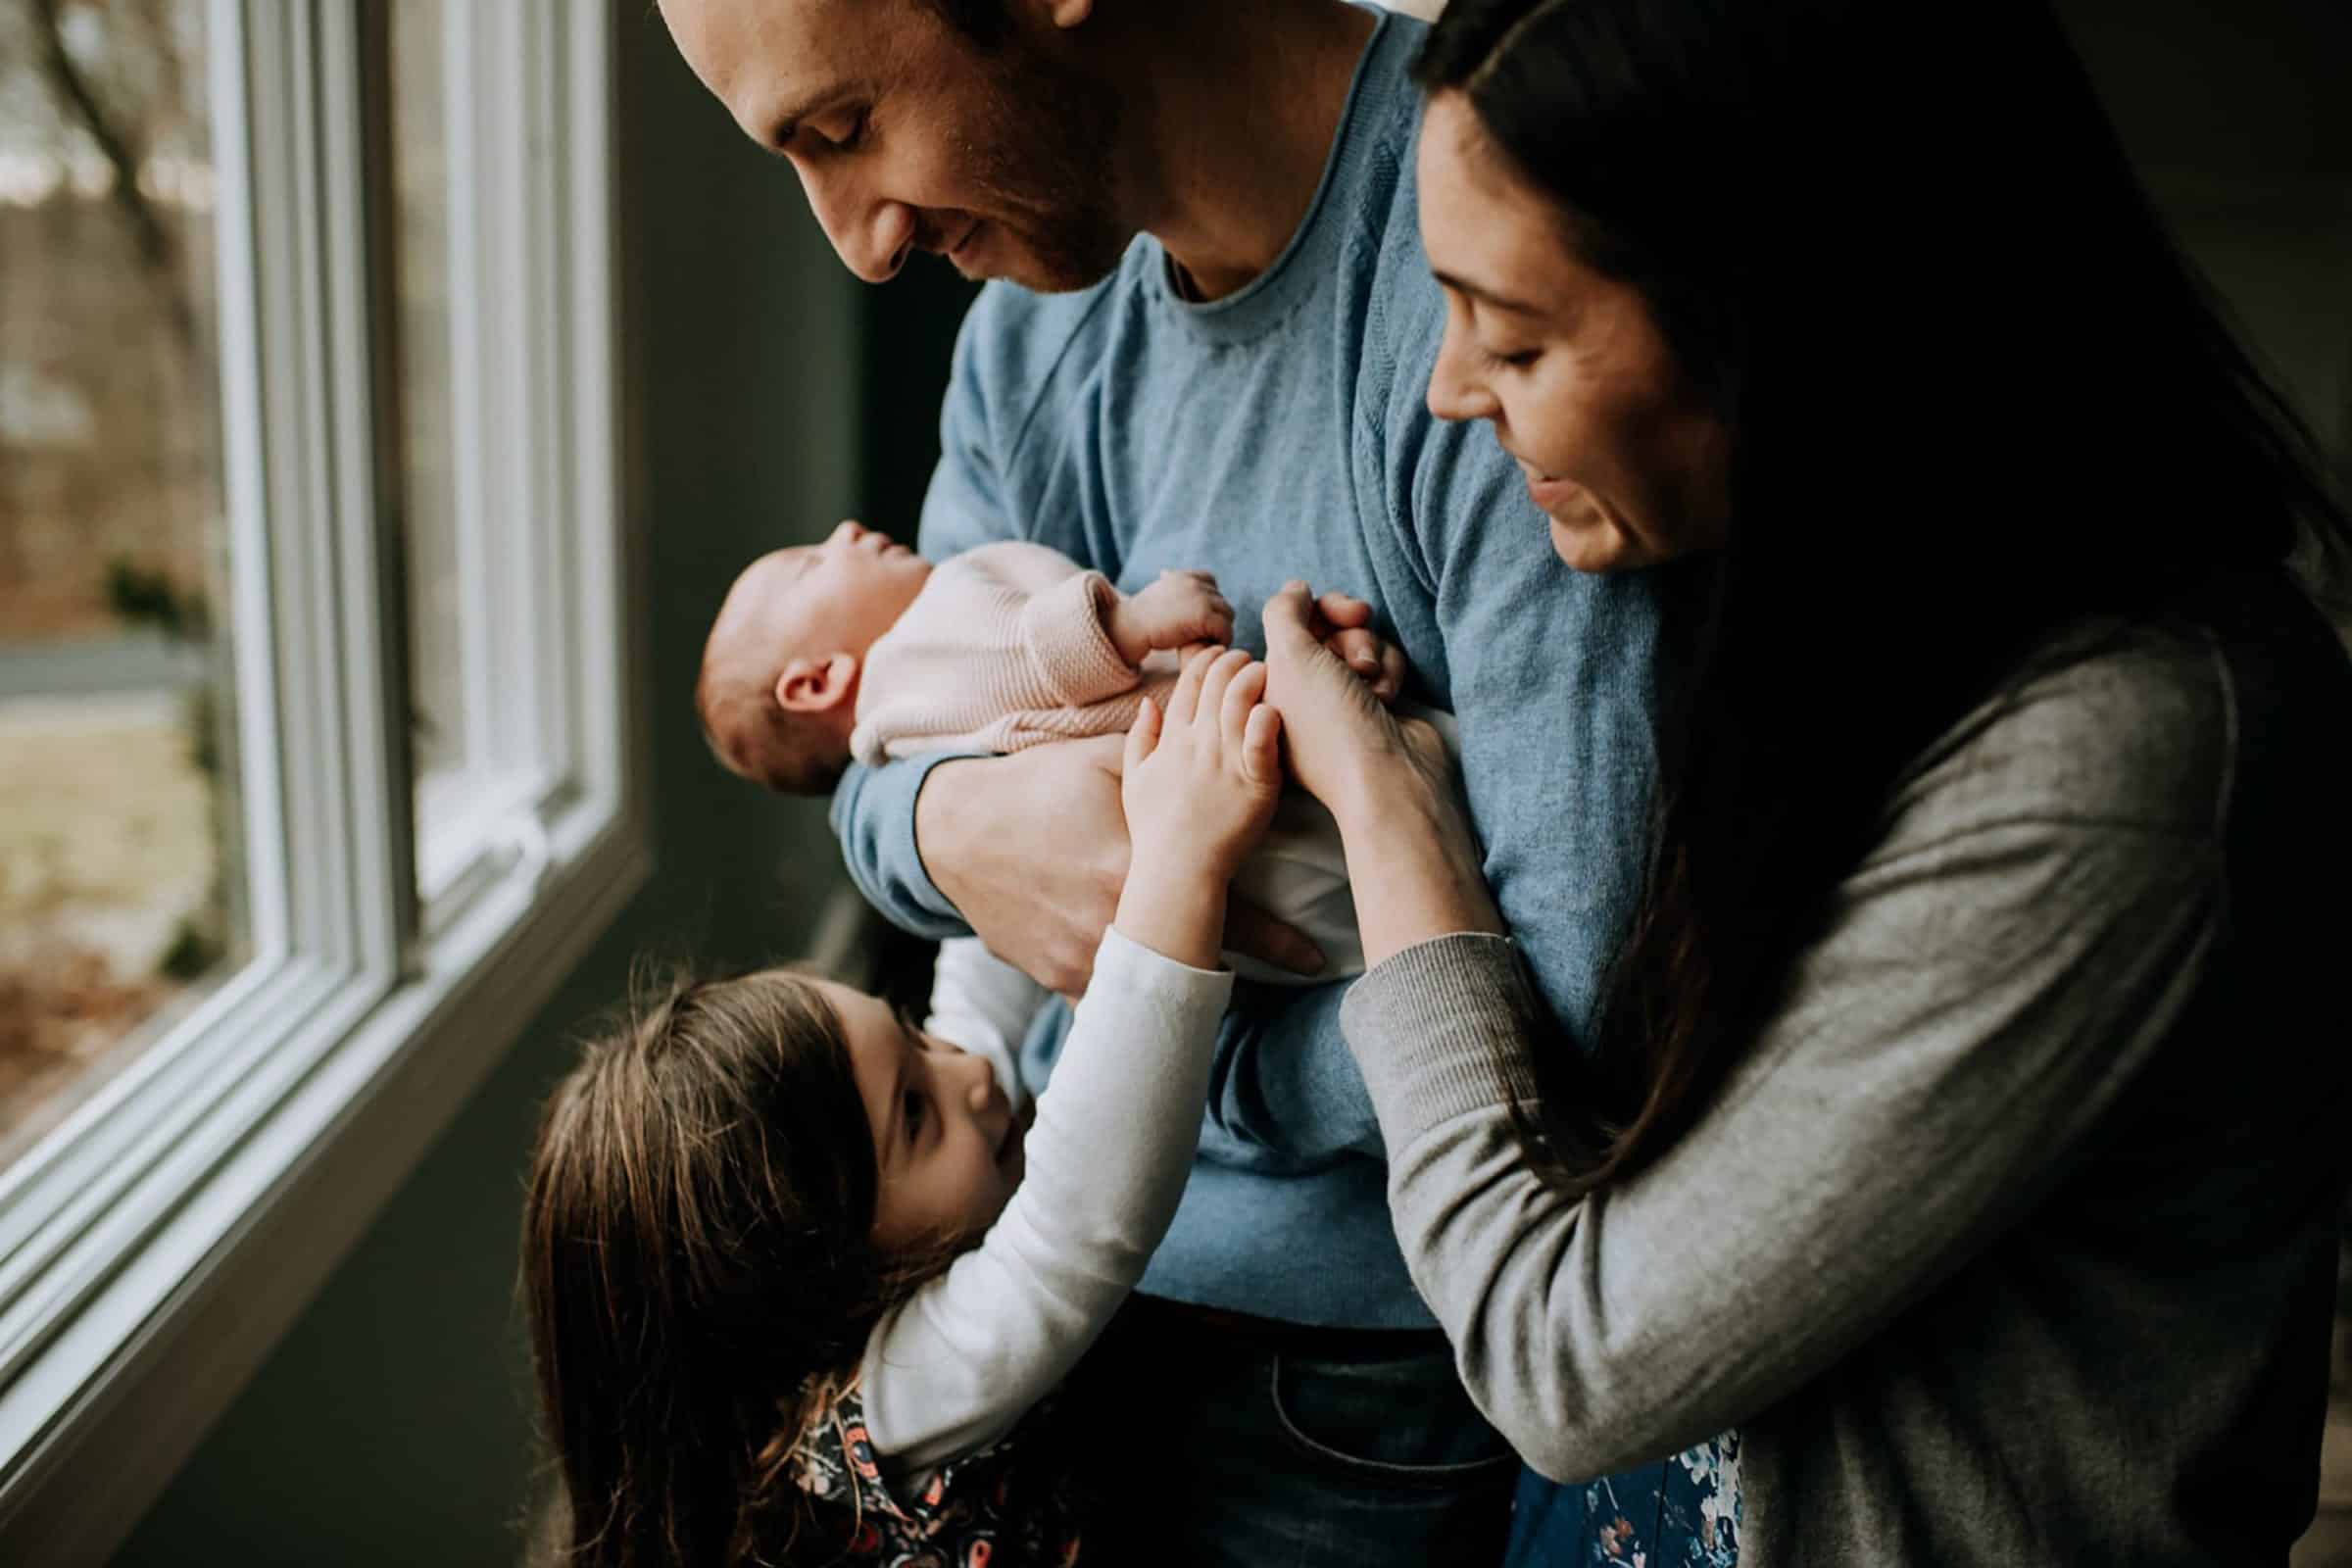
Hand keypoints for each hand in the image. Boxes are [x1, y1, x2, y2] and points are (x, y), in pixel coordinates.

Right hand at [916, 737, 1323, 996]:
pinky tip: (1141, 997)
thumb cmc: (1034, 788)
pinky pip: (1104, 995)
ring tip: (1200, 979)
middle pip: (1195, 954)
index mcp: (1138, 865)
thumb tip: (1223, 728)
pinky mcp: (1059, 977)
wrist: (955, 833)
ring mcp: (1084, 955)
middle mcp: (1115, 917)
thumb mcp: (1102, 766)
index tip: (1316, 956)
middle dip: (1238, 962)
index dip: (1275, 939)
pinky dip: (1123, 992)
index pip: (1225, 912)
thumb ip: (1164, 761)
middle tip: (1290, 971)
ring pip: (1151, 979)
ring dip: (1173, 974)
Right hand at [1107, 569, 1234, 665]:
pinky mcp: (1203, 615)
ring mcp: (1200, 597)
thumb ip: (1173, 594)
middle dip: (1216, 618)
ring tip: (1210, 643)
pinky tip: (1210, 648)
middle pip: (1221, 601)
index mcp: (1183, 577)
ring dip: (1221, 630)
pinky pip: (1225, 629)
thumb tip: (1172, 583)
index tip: (1200, 619)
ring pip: (1227, 615)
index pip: (1210, 582)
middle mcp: (1194, 583)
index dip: (1209, 602)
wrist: (1129, 628)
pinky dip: (1222, 640)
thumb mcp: (1158, 596)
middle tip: (1207, 636)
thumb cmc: (1139, 619)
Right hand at [1123, 647, 1283, 877]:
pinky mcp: (1255, 785)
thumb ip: (1140, 738)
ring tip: (1266, 670)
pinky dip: (1268, 722)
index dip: (1204, 661)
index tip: (1218, 651)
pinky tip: (1273, 708)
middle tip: (1247, 656)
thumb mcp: (1134, 780)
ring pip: (1239, 703)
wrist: (1177, 870)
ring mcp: (1226, 763)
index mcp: (1173, 740)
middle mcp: (1198, 744)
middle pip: (1216, 685)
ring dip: (1252, 679)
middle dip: (1232, 661)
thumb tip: (1147, 704)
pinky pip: (1262, 745)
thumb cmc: (1156, 830)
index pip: (1189, 685)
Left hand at [1262, 583, 1503, 963]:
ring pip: (1361, 645)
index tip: (1342, 613)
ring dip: (1371, 653)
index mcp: (1271, 686)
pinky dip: (1389, 673)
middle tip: (1358, 655)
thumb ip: (1285, 612)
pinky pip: (1384, 666)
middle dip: (1350, 635)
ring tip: (1372, 682)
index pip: (1294, 624)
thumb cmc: (1329, 722)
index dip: (1320, 611)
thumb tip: (1296, 588)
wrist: (1387, 778)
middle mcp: (1304, 694)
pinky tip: (1387, 697)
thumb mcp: (1290, 657)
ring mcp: (1342, 702)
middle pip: (1330, 631)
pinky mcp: (1376, 708)